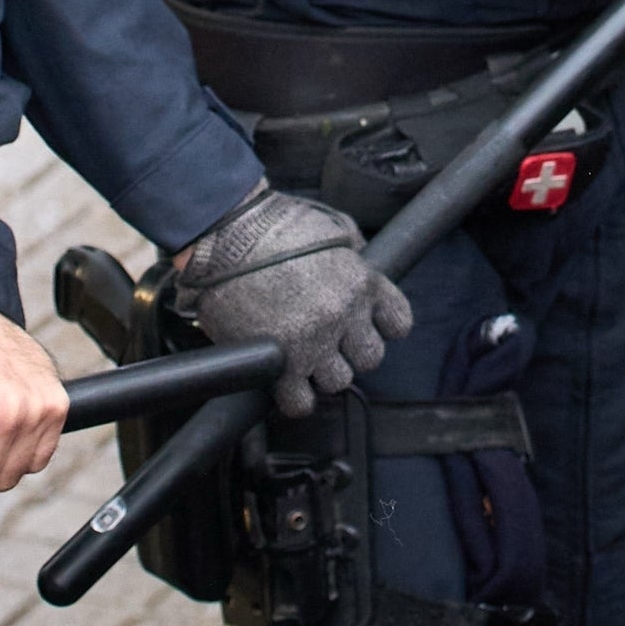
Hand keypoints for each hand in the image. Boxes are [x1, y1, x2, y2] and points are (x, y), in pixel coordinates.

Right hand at [170, 188, 405, 412]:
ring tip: (300, 357)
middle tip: (326, 341)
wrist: (226, 232)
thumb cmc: (272, 223)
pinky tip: (284, 381)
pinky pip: (300, 402)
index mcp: (362, 282)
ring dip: (321, 373)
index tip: (363, 326)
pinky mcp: (280, 362)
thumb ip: (352, 250)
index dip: (380, 327)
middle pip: (370, 357)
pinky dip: (293, 397)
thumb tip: (359, 258)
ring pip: (338, 381)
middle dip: (350, 352)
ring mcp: (315, 341)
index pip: (398, 323)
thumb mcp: (331, 226)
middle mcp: (345, 315)